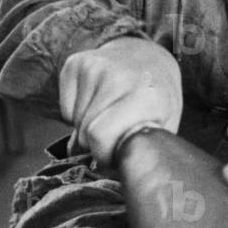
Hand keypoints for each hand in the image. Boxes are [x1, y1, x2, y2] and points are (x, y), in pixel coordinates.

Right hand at [59, 37, 181, 166]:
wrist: (146, 58)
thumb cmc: (156, 99)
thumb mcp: (163, 127)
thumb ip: (135, 152)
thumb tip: (96, 169)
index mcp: (146, 96)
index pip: (100, 136)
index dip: (104, 153)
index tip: (117, 150)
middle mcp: (118, 76)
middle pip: (85, 133)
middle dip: (96, 142)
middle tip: (115, 130)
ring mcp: (94, 66)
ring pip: (74, 122)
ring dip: (87, 126)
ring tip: (109, 112)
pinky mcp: (74, 63)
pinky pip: (65, 109)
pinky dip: (76, 113)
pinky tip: (97, 100)